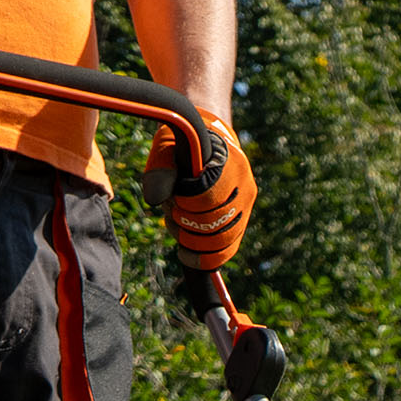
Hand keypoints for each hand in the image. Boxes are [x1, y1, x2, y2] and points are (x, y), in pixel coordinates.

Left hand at [142, 106, 254, 269]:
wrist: (208, 143)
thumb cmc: (184, 143)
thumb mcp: (168, 146)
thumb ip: (160, 168)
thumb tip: (154, 199)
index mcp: (231, 163)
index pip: (207, 196)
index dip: (185, 204)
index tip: (173, 197)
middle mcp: (246, 187)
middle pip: (215, 223)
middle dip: (185, 224)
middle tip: (170, 212)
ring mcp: (246, 208)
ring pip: (221, 242)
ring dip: (191, 241)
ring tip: (175, 224)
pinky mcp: (241, 224)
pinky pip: (227, 250)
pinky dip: (204, 257)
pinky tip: (186, 253)